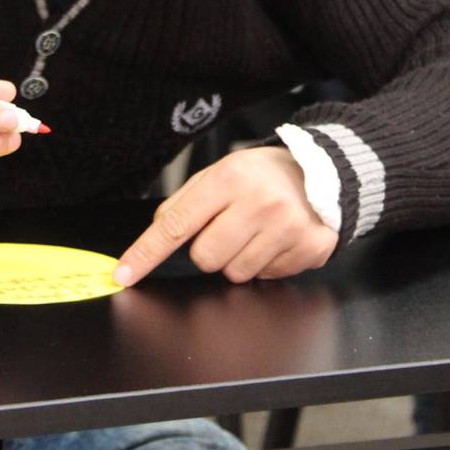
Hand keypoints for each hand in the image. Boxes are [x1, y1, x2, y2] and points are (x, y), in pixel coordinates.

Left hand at [115, 146, 336, 285]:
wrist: (324, 172)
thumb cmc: (262, 175)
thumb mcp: (220, 172)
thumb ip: (185, 201)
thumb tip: (157, 231)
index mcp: (230, 179)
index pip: (177, 224)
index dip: (146, 252)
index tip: (124, 273)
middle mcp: (260, 204)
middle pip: (204, 258)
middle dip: (209, 249)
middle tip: (229, 227)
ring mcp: (287, 229)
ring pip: (234, 273)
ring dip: (238, 258)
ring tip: (256, 232)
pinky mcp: (308, 250)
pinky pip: (265, 277)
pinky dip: (264, 263)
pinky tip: (276, 239)